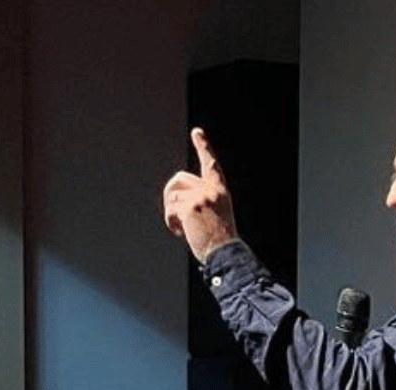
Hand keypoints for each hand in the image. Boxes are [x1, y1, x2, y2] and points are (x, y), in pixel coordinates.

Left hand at [162, 128, 239, 261]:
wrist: (225, 252)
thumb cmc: (220, 238)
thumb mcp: (217, 212)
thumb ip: (202, 198)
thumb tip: (177, 195)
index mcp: (220, 190)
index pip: (211, 165)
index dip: (204, 147)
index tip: (197, 132)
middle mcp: (211, 190)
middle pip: (178, 179)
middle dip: (171, 195)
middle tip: (175, 214)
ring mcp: (201, 197)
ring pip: (171, 195)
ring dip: (171, 212)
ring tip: (183, 226)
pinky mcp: (190, 207)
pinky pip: (170, 209)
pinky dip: (171, 222)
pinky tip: (180, 231)